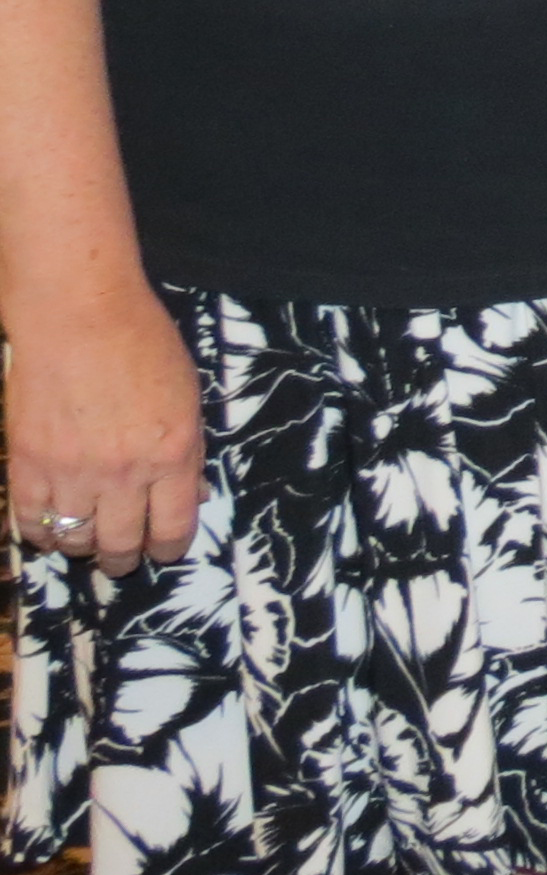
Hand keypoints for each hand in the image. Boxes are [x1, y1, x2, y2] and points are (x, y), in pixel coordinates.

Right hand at [8, 286, 203, 575]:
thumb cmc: (142, 344)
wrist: (78, 315)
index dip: (170, 549)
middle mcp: (124, 472)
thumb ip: (188, 451)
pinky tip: (50, 529)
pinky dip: (41, 534)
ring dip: (83, 547)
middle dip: (125, 559)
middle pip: (122, 544)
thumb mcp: (187, 396)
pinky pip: (30, 522)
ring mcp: (71, 471)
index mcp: (172, 454)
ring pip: (75, 540)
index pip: (174, 527)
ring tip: (87, 542)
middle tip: (124, 559)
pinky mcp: (27, 464)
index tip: (165, 551)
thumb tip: (191, 496)